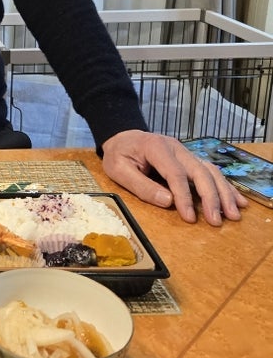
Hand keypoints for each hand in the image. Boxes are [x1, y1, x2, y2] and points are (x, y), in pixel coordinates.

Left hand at [100, 130, 246, 225]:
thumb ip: (141, 185)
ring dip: (224, 193)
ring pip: (210, 171)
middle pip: (200, 171)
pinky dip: (225, 186)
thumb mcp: (119, 169)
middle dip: (211, 197)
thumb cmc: (119, 154)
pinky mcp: (191, 159)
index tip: (189, 218)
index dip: (184, 196)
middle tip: (216, 221)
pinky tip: (237, 201)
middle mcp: (176, 148)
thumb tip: (168, 201)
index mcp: (156, 147)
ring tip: (233, 214)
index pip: (175, 173)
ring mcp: (186, 152)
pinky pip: (211, 171)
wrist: (123, 136)